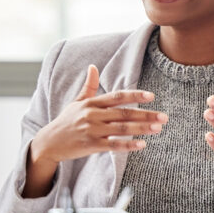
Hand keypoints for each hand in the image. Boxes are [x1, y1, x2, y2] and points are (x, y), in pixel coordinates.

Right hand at [26, 65, 165, 196]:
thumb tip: (92, 66)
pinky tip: (142, 145)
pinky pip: (113, 145)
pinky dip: (128, 145)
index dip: (135, 95)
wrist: (49, 142)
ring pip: (121, 128)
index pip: (117, 97)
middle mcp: (92, 114)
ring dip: (141, 128)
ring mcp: (92, 130)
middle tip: (164, 117)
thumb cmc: (66, 121)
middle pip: (124, 113)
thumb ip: (88, 86)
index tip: (151, 96)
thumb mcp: (76, 102)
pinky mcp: (90, 145)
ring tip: (158, 128)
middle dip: (146, 114)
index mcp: (91, 103)